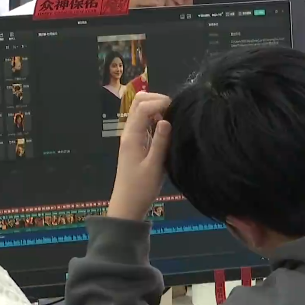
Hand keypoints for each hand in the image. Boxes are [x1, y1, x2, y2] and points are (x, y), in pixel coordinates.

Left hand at [107, 93, 171, 220]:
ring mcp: (132, 136)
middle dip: (157, 100)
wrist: (127, 204)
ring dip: (156, 108)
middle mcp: (129, 132)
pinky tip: (167, 129)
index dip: (160, 103)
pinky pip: (144, 121)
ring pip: (141, 110)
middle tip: (174, 112)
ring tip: (173, 120)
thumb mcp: (155, 166)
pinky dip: (156, 118)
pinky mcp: (136, 142)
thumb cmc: (141, 188)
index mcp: (132, 136)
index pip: (143, 106)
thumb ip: (161, 142)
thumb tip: (167, 119)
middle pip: (138, 101)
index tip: (176, 111)